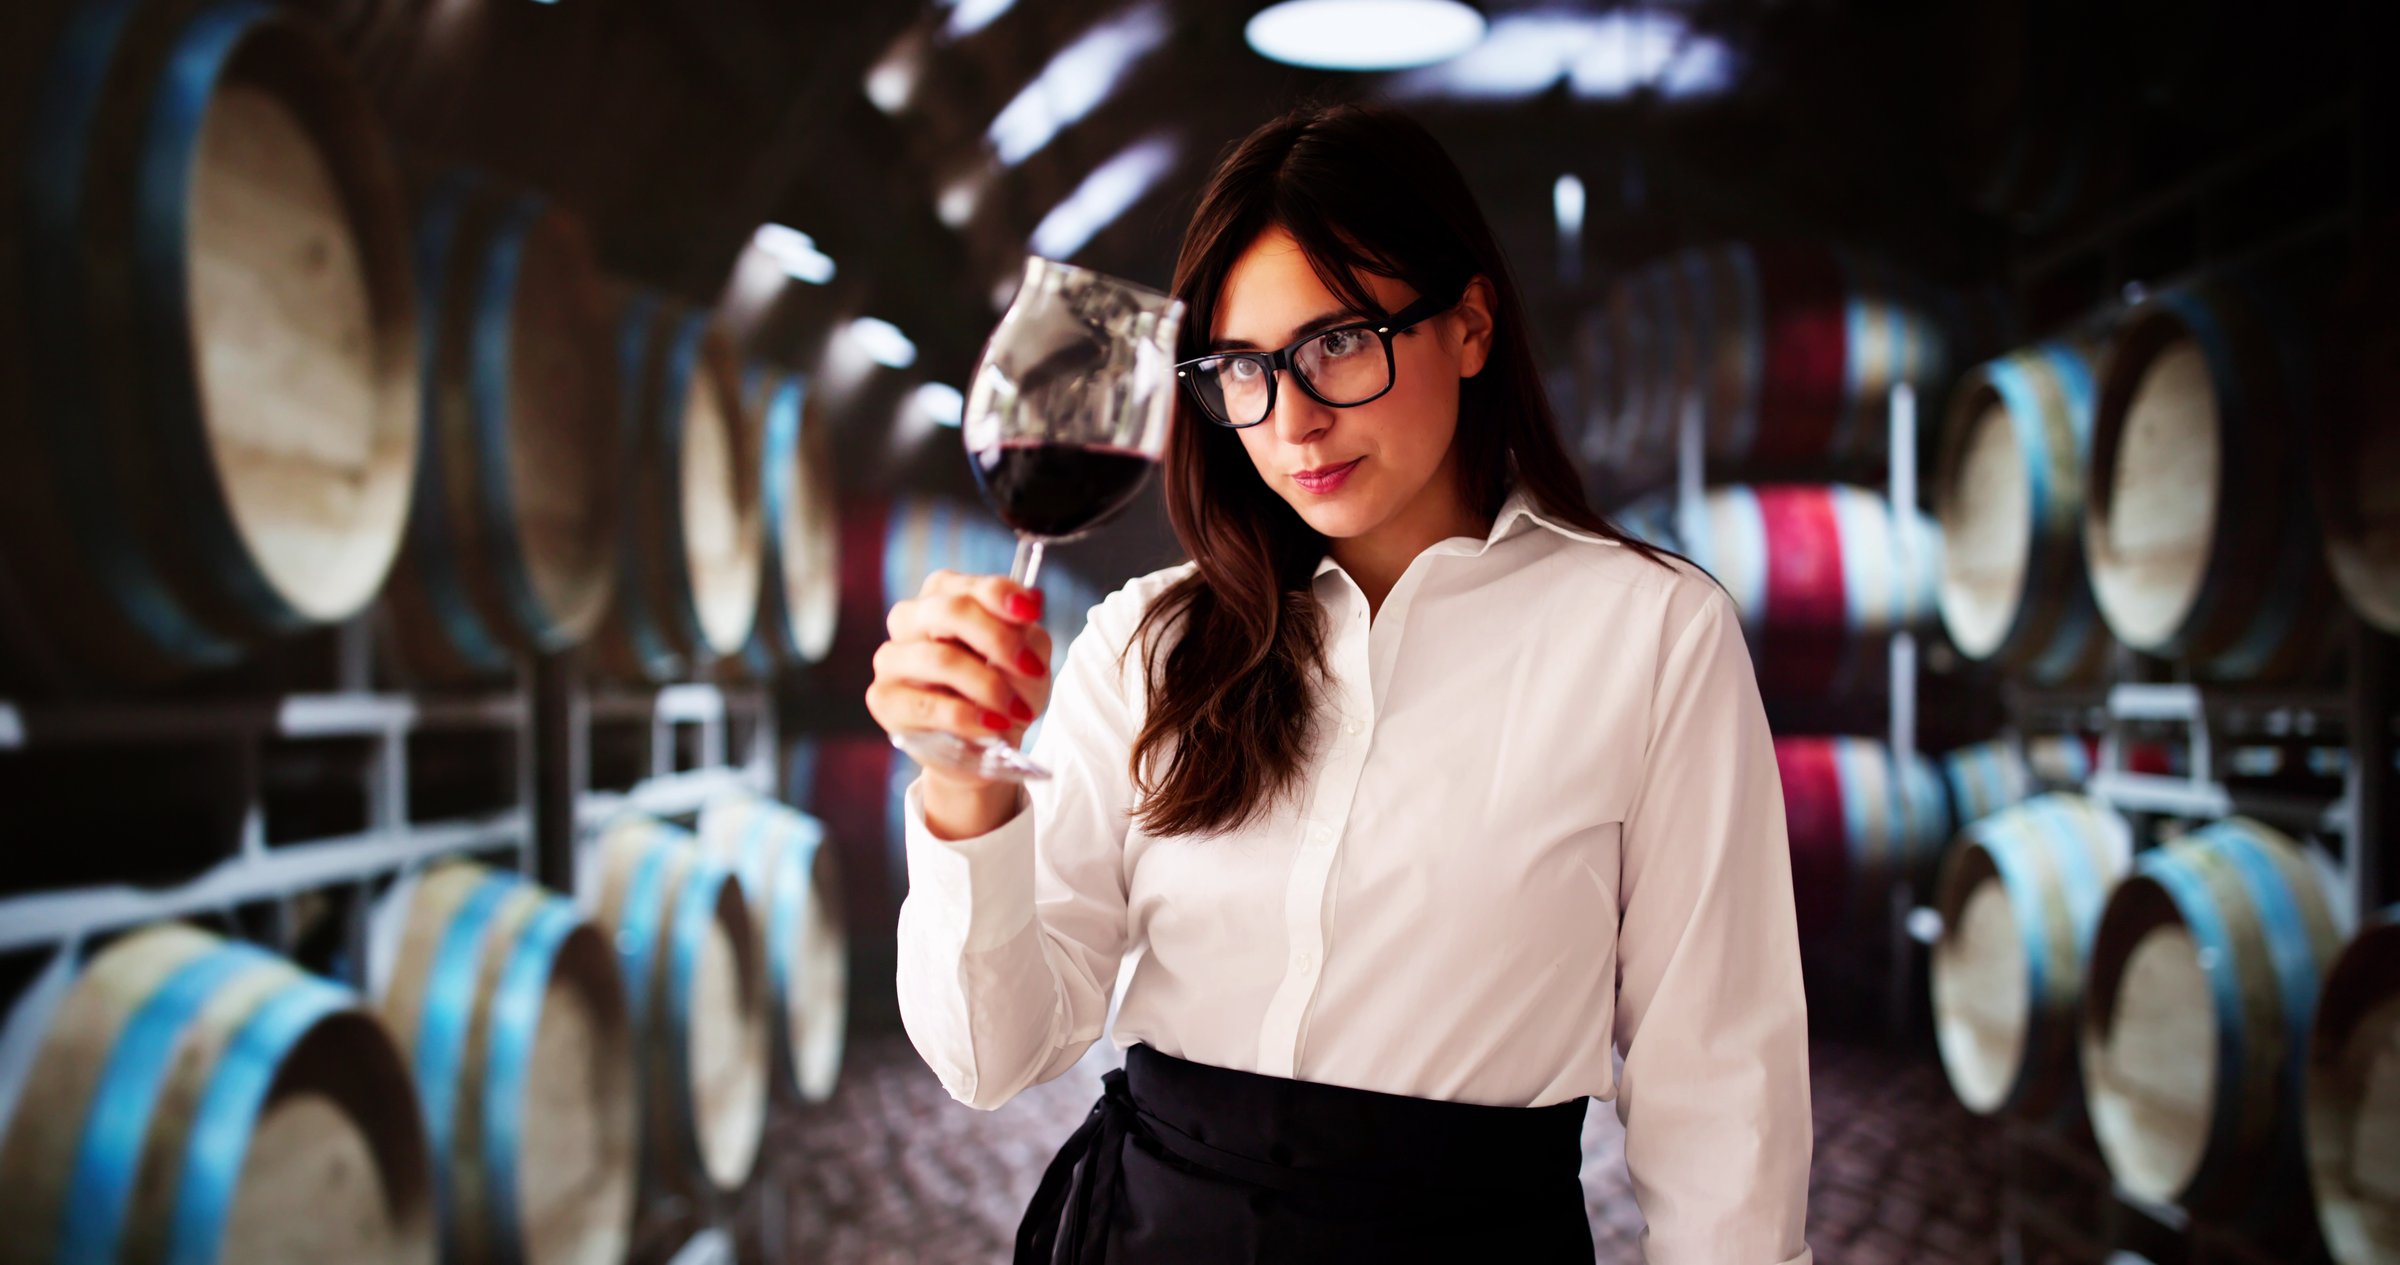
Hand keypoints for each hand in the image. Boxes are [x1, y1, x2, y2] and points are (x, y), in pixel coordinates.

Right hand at [866, 570, 1054, 795]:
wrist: (982, 745)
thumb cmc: (1002, 691)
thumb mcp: (1026, 660)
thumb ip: (1027, 633)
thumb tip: (1031, 600)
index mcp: (943, 595)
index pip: (970, 586)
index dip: (1003, 595)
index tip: (1032, 613)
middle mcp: (910, 619)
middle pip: (950, 610)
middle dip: (998, 639)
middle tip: (1031, 668)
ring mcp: (892, 658)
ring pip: (941, 659)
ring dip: (989, 686)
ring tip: (1016, 710)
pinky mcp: (884, 699)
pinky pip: (930, 706)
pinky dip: (969, 717)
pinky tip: (993, 726)